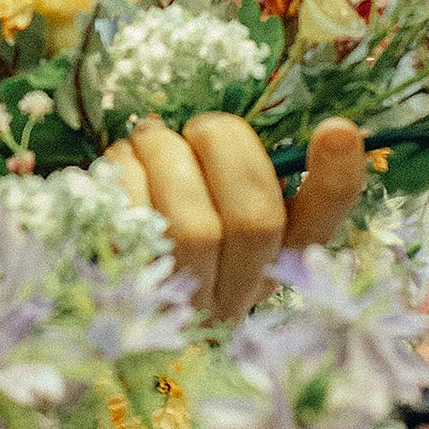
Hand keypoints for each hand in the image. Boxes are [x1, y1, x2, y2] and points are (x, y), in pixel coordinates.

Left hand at [98, 113, 365, 321]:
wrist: (89, 298)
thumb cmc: (158, 224)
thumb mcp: (207, 202)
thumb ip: (231, 169)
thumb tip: (232, 123)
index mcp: (270, 261)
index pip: (320, 227)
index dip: (336, 181)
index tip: (338, 129)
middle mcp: (235, 294)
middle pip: (256, 220)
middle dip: (226, 149)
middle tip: (197, 126)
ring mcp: (183, 305)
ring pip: (194, 227)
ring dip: (168, 157)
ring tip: (148, 137)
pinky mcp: (127, 297)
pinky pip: (135, 227)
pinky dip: (125, 177)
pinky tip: (119, 164)